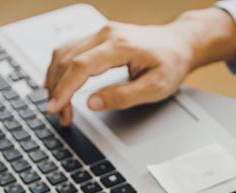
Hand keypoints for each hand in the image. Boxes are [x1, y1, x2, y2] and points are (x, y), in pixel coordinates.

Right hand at [44, 8, 235, 124]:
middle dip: (58, 90)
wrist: (179, 43)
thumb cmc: (171, 64)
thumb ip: (124, 97)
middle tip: (61, 116)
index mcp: (120, 45)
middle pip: (67, 59)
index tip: (55, 108)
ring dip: (56, 79)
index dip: (64, 89)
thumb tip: (93, 104)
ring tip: (60, 106)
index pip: (81, 66)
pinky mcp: (98, 37)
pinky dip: (61, 69)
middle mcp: (106, 34)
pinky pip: (70, 49)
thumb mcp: (156, 88)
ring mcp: (100, 33)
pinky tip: (60, 85)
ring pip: (64, 53)